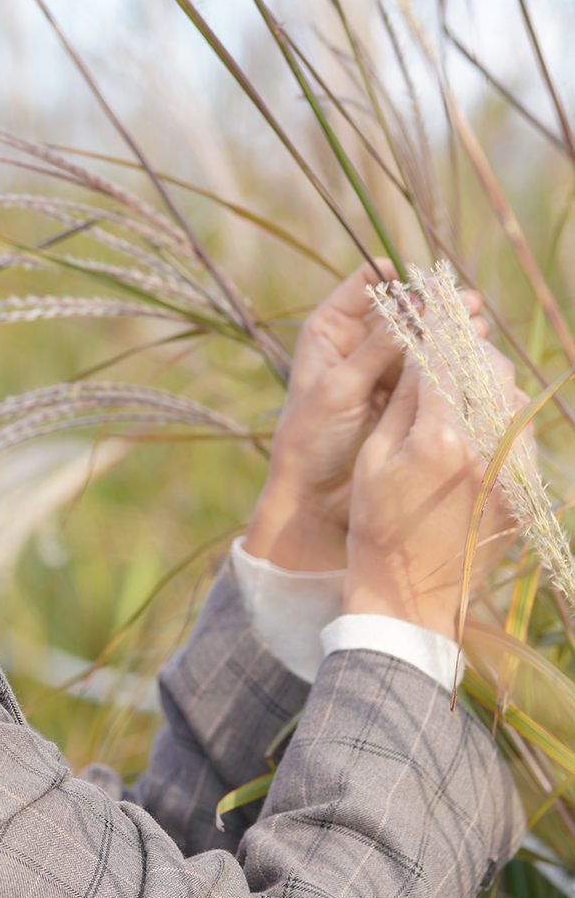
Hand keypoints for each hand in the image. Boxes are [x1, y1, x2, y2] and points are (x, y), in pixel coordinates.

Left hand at [246, 261, 471, 570]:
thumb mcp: (339, 389)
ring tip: (478, 329)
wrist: (314, 496)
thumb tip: (411, 307)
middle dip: (435, 305)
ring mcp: (383, 368)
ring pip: (421, 338)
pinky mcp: (403, 394)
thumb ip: (376, 349)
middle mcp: (357, 343)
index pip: (366, 285)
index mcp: (329, 330)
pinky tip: (474, 356)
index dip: (397, 278)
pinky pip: (430, 369)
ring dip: (449, 331)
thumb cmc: (310, 439)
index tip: (425, 283)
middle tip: (469, 303)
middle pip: (402, 309)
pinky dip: (451, 361)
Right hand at [343, 350, 518, 635]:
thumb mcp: (374, 459)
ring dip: (487, 376)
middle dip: (466, 346)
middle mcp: (485, 449)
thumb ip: (403, 401)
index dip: (438, 325)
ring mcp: (511, 469)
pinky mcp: (523, 488)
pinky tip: (479, 414)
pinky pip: (521, 428)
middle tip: (448, 335)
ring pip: (511, 394)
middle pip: (486, 369)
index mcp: (439, 439)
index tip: (433, 301)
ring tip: (462, 373)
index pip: (444, 359)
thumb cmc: (376, 526)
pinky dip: (503, 410)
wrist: (410, 596)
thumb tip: (421, 349)